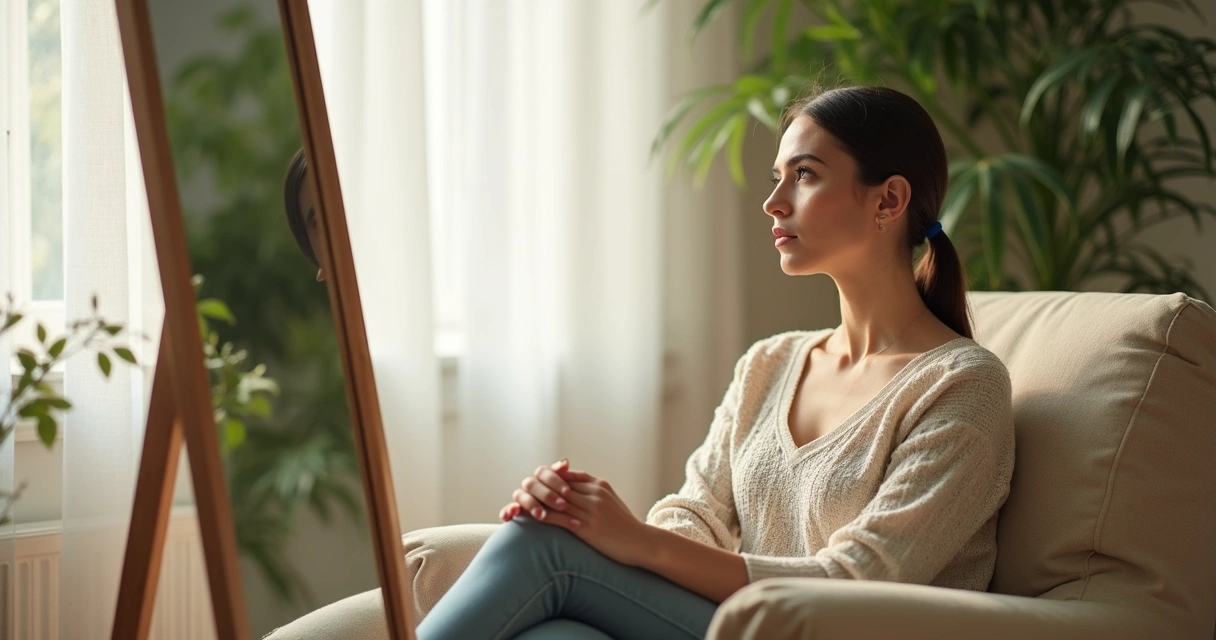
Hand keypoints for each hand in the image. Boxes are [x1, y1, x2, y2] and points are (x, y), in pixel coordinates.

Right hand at [500, 459, 578, 521]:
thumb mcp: (572, 493)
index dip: (555, 480)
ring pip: (519, 495)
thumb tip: (565, 462)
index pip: (543, 472)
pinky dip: (507, 511)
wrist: (562, 527)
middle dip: (547, 495)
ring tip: (541, 515)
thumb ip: (568, 477)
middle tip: (562, 506)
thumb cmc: (571, 506)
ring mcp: (521, 500)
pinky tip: (513, 514)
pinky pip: (506, 511)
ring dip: (531, 504)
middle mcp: (530, 487)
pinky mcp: (513, 514)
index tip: (568, 492)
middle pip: (531, 483)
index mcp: (543, 478)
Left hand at [500, 461, 650, 566]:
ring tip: (521, 503)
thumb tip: (574, 487)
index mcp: (599, 485)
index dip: (549, 479)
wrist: (642, 543)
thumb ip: (594, 491)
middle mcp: (594, 494)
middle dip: (538, 487)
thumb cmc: (625, 525)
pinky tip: (532, 518)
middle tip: (521, 491)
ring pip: (556, 500)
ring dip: (536, 501)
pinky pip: (560, 519)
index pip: (567, 476)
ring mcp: (591, 510)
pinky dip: (544, 517)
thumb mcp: (611, 500)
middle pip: (558, 485)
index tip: (535, 483)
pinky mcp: (588, 528)